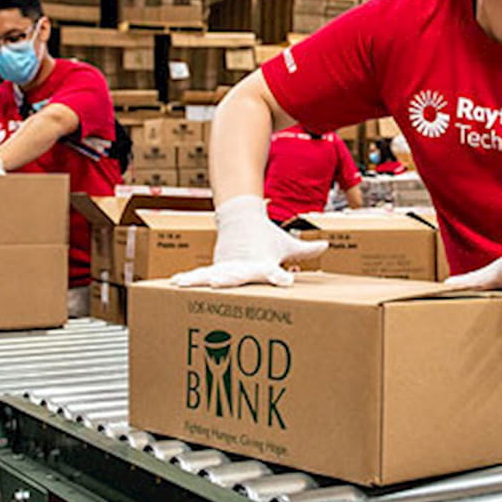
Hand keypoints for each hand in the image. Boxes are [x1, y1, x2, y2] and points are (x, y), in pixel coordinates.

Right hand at [171, 195, 327, 287]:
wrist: (240, 218)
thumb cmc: (266, 236)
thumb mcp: (287, 244)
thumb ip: (305, 249)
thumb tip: (326, 246)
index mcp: (265, 262)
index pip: (274, 271)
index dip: (281, 276)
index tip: (287, 280)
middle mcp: (245, 265)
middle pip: (238, 274)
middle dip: (231, 279)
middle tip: (221, 281)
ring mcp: (228, 265)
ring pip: (215, 274)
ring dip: (203, 280)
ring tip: (188, 284)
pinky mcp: (216, 267)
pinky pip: (202, 276)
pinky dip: (190, 279)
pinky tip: (175, 283)